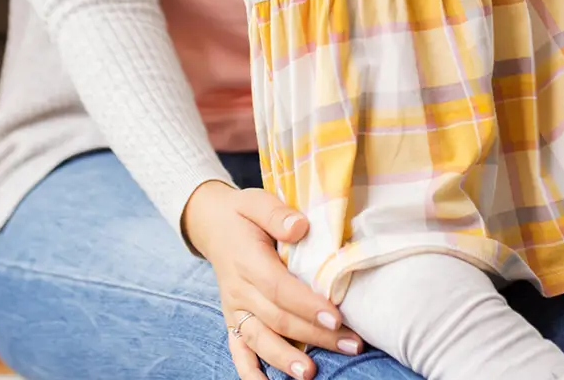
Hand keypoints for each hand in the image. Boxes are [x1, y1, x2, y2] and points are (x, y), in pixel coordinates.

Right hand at [183, 181, 363, 379]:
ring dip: (285, 358)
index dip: (307, 305)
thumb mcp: (256, 201)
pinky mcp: (232, 320)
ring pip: (259, 339)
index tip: (336, 318)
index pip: (279, 288)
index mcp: (247, 260)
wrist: (212, 225)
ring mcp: (234, 309)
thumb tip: (301, 227)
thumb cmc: (243, 215)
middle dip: (314, 335)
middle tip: (350, 345)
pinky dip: (249, 372)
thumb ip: (277, 213)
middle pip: (277, 318)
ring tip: (311, 373)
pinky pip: (238, 350)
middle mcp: (239, 289)